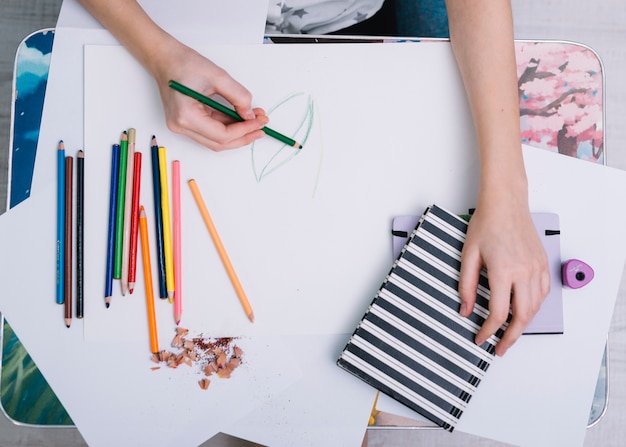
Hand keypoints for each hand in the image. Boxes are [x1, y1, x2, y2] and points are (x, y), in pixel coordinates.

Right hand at [150, 39, 268, 150]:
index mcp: (186, 116)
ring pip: (216, 139)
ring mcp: (182, 126)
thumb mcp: (217, 76)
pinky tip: (240, 118)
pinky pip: (211, 131)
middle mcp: (181, 126)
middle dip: (243, 136)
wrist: (164, 57)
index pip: (222, 135)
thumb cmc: (183, 63)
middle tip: (261, 126)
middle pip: (219, 143)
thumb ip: (238, 96)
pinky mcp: (186, 122)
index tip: (259, 122)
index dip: (244, 130)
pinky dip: (227, 126)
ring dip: (237, 132)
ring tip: (254, 120)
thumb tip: (250, 115)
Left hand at [458, 193, 549, 355]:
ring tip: (510, 333)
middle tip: (500, 348)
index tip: (480, 337)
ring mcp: (537, 268)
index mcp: (503, 271)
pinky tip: (523, 311)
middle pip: (522, 316)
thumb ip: (466, 285)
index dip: (488, 330)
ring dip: (523, 324)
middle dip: (511, 337)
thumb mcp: (468, 255)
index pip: (498, 312)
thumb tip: (465, 310)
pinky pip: (543, 293)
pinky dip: (534, 307)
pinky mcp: (543, 263)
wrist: (506, 203)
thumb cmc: (486, 224)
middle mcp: (524, 272)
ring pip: (536, 307)